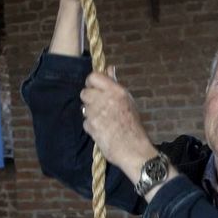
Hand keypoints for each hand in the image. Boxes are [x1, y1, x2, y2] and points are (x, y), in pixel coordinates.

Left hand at [80, 67, 157, 181]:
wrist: (133, 149)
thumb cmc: (133, 125)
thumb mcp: (127, 100)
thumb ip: (114, 84)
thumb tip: (109, 68)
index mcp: (116, 91)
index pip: (93, 77)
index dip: (92, 83)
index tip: (95, 89)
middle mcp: (104, 99)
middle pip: (84, 92)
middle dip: (89, 99)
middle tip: (99, 107)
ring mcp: (96, 113)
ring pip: (84, 107)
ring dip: (90, 113)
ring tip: (102, 120)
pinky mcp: (91, 126)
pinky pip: (85, 122)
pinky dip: (91, 126)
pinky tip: (101, 130)